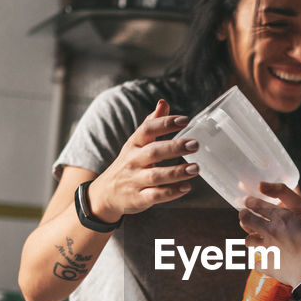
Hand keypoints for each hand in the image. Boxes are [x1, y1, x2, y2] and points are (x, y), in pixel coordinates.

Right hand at [89, 99, 199, 220]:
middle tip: (195, 144)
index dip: (166, 123)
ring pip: (156, 175)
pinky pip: (156, 195)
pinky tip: (186, 187)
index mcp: (134, 144)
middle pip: (153, 151)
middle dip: (175, 147)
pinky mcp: (139, 198)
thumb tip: (163, 103)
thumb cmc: (129, 164)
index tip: (185, 120)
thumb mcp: (135, 143)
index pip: (148, 129)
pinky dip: (172, 192)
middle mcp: (133, 161)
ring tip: (195, 168)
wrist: (106, 194)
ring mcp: (135, 180)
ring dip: (177, 172)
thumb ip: (151, 124)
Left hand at [238, 182, 300, 286]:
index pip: (260, 206)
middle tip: (243, 215)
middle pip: (247, 220)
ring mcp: (267, 249)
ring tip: (253, 239)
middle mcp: (271, 232)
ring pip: (248, 241)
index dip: (251, 201)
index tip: (247, 200)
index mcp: (282, 220)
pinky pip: (256, 263)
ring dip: (250, 239)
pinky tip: (262, 262)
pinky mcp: (267, 264)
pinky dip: (258, 262)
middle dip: (244, 216)